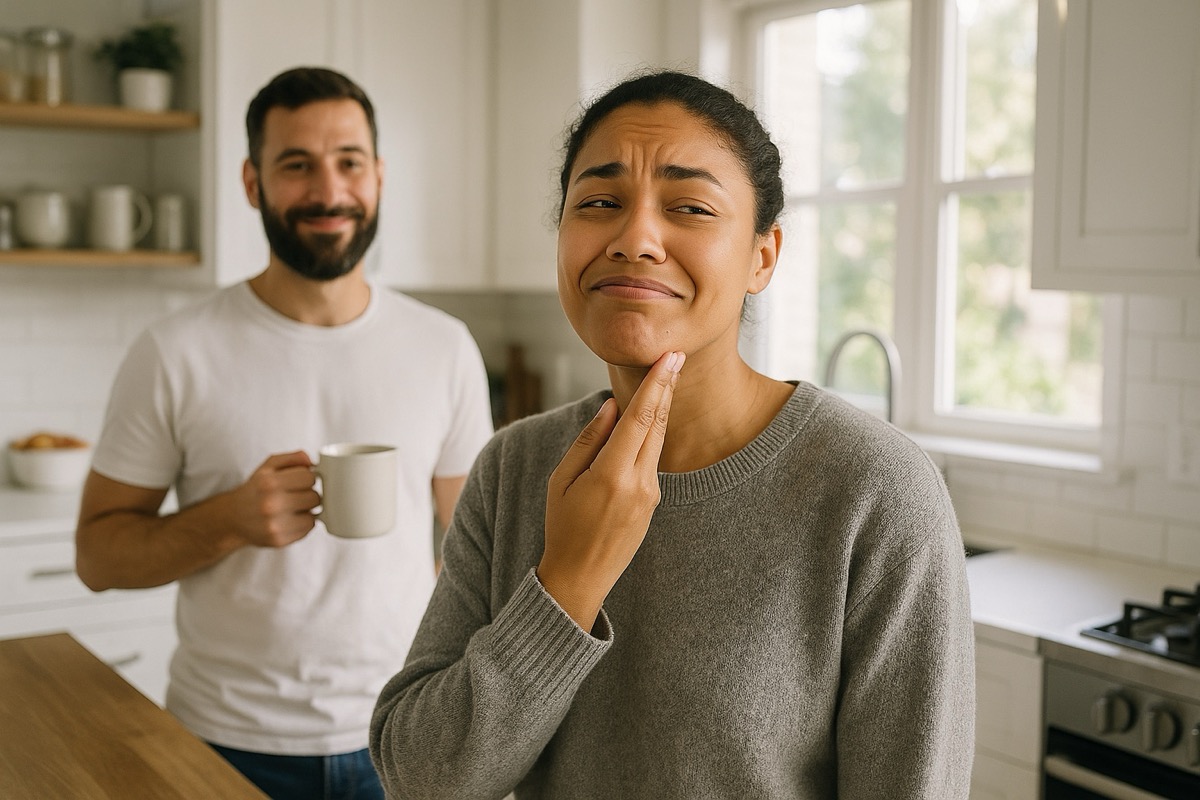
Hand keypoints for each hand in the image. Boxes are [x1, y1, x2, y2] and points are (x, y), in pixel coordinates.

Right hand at [225, 451, 320, 547]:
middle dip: (307, 494)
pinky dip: (302, 523)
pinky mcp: (279, 540)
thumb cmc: (255, 490)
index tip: (299, 481)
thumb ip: (293, 458)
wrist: (233, 517)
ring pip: (314, 515)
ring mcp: (275, 525)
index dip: (307, 478)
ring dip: (306, 510)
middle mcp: (271, 505)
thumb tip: (312, 462)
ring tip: (291, 508)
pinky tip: (289, 519)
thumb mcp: (268, 466)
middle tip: (294, 495)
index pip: (310, 477)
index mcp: (268, 483)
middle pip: (315, 497)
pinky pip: (308, 529)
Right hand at [537, 351, 683, 630]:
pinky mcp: (654, 504)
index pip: (640, 419)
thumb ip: (588, 441)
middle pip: (657, 425)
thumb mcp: (561, 481)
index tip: (669, 358)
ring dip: (660, 410)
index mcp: (612, 475)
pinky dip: (650, 436)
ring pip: (657, 442)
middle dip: (666, 388)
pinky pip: (652, 461)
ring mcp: (651, 496)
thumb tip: (611, 407)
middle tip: (675, 355)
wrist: (581, 578)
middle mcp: (639, 484)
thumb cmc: (562, 528)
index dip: (656, 384)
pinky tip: (646, 420)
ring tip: (663, 378)